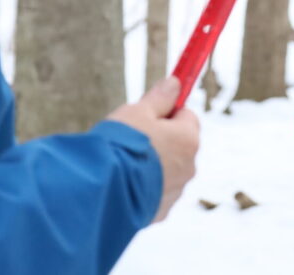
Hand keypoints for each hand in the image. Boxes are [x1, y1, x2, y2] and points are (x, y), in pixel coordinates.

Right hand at [107, 76, 199, 222]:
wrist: (104, 190)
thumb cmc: (121, 144)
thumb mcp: (138, 112)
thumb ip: (159, 98)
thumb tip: (175, 82)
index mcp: (188, 139)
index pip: (187, 116)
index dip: (168, 112)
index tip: (150, 112)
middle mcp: (189, 166)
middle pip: (179, 144)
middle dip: (160, 139)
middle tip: (132, 137)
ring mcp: (176, 191)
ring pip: (167, 170)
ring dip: (152, 165)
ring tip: (123, 163)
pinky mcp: (160, 211)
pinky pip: (155, 193)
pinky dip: (143, 187)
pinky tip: (123, 183)